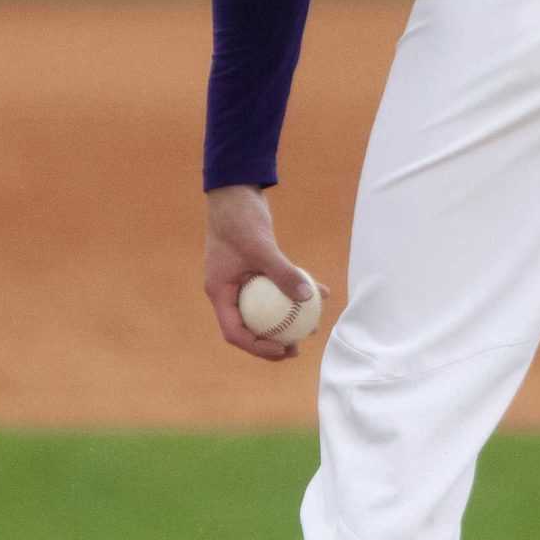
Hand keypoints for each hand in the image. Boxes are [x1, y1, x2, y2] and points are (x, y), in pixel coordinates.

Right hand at [203, 184, 324, 361]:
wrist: (235, 190)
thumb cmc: (240, 218)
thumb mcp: (261, 247)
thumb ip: (283, 272)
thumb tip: (308, 297)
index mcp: (220, 291)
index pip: (235, 331)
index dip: (258, 347)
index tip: (282, 349)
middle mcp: (229, 289)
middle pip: (249, 325)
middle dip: (272, 340)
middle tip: (296, 346)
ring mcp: (241, 279)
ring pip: (264, 308)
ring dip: (286, 319)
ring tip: (310, 327)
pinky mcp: (254, 267)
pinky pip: (275, 286)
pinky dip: (293, 289)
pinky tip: (320, 291)